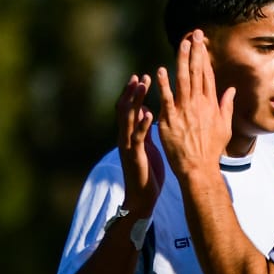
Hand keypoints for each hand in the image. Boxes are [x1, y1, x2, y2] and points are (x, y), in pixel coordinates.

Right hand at [115, 73, 163, 213]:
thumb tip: (145, 110)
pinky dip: (143, 124)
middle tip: (140, 76)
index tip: (140, 76)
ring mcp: (128, 146)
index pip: (128, 108)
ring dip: (135, 101)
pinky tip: (149, 113)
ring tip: (143, 86)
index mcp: (129, 134)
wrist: (142, 197)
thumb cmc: (147, 172)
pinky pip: (138, 137)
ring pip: (128, 119)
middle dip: (132, 92)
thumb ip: (145, 129)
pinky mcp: (135, 156)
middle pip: (124, 109)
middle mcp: (125, 137)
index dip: (132, 92)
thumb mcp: (148, 146)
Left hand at [157, 30, 233, 179]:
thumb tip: (230, 90)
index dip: (203, 56)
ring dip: (182, 61)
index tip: (201, 41)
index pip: (207, 74)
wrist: (199, 168)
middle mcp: (199, 104)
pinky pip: (167, 98)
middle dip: (195, 52)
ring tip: (181, 44)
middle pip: (196, 73)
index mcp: (210, 104)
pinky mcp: (171, 120)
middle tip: (194, 34)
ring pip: (183, 80)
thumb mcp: (224, 127)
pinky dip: (164, 84)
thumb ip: (226, 106)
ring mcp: (184, 111)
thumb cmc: (211, 150)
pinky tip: (161, 70)